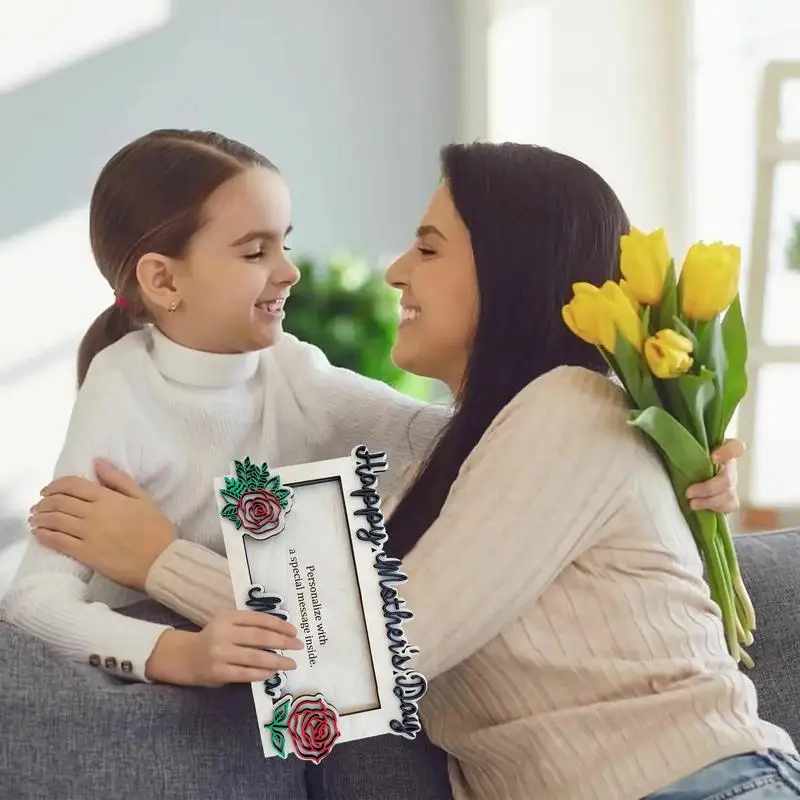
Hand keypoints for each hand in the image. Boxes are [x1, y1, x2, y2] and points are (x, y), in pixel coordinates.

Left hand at [30, 460, 174, 591]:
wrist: (161, 561)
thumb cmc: (156, 529)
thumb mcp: (143, 498)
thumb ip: (119, 480)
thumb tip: (97, 463)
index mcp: (108, 498)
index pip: (72, 485)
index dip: (54, 485)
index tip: (47, 490)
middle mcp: (94, 513)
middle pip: (59, 502)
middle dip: (44, 502)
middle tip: (39, 506)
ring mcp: (88, 534)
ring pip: (55, 520)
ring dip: (41, 518)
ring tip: (36, 519)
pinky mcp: (85, 554)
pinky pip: (58, 541)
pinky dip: (44, 536)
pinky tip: (39, 534)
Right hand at [145, 611, 303, 685]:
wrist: (187, 657)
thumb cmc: (215, 637)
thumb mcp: (229, 623)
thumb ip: (250, 624)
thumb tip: (283, 631)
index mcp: (228, 617)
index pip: (259, 619)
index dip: (279, 625)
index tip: (294, 631)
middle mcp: (224, 633)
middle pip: (260, 638)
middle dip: (282, 642)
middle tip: (298, 646)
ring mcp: (220, 654)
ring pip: (255, 658)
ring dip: (277, 661)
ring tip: (291, 663)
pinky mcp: (219, 672)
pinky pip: (245, 674)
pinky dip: (262, 674)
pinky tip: (273, 672)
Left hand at [685, 438, 744, 512]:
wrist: (685, 474)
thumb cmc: (684, 458)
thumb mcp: (684, 449)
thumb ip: (683, 445)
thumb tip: (670, 442)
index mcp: (721, 449)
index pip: (735, 447)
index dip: (727, 453)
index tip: (712, 458)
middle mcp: (729, 465)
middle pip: (727, 479)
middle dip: (707, 489)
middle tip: (688, 493)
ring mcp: (731, 482)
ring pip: (729, 494)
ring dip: (709, 502)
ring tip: (691, 504)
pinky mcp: (729, 497)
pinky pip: (729, 505)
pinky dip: (715, 508)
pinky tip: (701, 508)